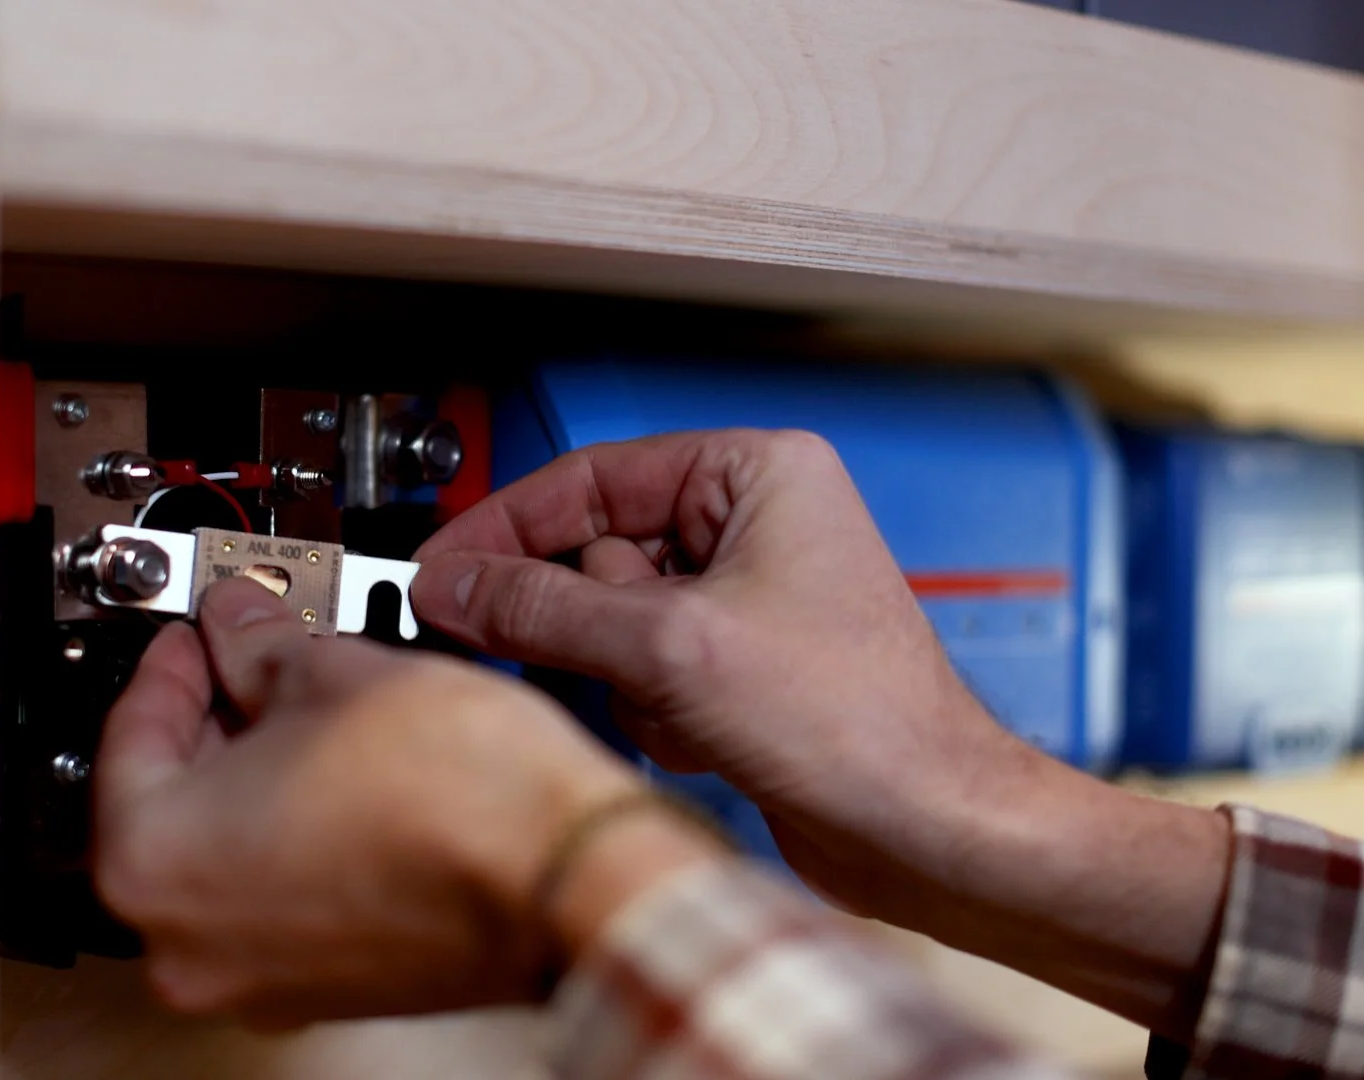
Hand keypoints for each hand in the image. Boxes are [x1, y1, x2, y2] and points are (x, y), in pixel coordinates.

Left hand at [92, 578, 722, 1026]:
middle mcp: (185, 942)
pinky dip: (297, 834)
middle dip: (217, 714)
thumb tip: (240, 624)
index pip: (132, 732)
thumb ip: (259, 643)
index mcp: (153, 861)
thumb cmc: (462, 798)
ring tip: (315, 704)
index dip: (176, 656)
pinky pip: (276, 897)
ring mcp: (254, 979)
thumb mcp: (337, 673)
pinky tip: (347, 773)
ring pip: (226, 853)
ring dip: (257, 774)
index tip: (203, 626)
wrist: (570, 876)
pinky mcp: (324, 990)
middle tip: (254, 652)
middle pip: (171, 801)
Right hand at [412, 431, 1229, 1033]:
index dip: (505, 525)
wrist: (925, 830)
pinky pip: (641, 670)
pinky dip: (651, 710)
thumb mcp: (669, 647)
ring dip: (625, 676)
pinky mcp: (737, 667)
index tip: (438, 568)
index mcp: (757, 475)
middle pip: (595, 552)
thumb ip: (543, 609)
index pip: (591, 476)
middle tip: (568, 658)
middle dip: (588, 622)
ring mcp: (745, 600)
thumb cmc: (857, 721)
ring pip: (610, 621)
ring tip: (679, 706)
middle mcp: (754, 525)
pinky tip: (703, 737)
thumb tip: (453, 584)